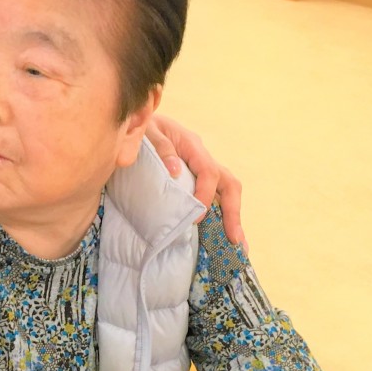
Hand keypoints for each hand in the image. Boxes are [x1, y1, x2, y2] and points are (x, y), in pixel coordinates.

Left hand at [147, 114, 244, 247]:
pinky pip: (213, 198)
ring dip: (232, 219)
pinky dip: (219, 218)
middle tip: (234, 240)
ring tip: (236, 247)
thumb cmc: (139, 126)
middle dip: (233, 213)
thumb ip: (160, 147)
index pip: (209, 172)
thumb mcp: (146, 131)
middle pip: (229, 185)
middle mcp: (202, 158)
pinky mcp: (194, 180)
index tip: (197, 217)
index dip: (206, 195)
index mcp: (192, 145)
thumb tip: (175, 171)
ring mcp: (200, 170)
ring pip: (225, 193)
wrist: (135, 123)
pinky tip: (219, 238)